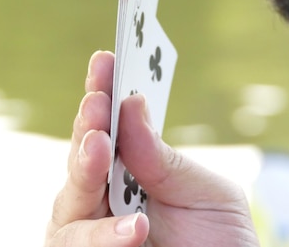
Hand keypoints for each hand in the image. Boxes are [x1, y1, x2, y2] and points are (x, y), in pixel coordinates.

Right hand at [44, 50, 258, 246]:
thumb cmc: (221, 241)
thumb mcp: (205, 193)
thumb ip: (164, 159)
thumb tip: (131, 104)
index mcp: (134, 173)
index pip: (110, 129)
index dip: (104, 93)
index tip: (106, 59)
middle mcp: (107, 200)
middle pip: (81, 159)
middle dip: (87, 127)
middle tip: (98, 102)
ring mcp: (95, 233)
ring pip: (66, 203)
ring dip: (81, 172)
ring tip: (101, 149)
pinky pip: (74, 243)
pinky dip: (100, 236)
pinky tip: (133, 227)